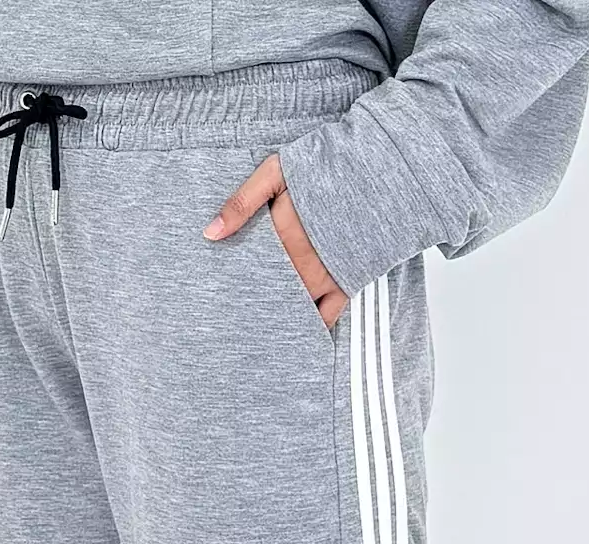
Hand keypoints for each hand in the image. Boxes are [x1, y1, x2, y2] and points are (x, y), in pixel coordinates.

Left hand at [204, 154, 347, 328]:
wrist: (378, 169)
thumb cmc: (325, 166)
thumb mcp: (276, 172)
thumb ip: (242, 202)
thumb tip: (211, 233)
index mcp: (282, 238)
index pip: (251, 269)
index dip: (235, 279)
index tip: (223, 288)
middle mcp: (304, 263)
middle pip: (272, 291)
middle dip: (254, 299)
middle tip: (235, 313)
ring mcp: (327, 276)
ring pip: (296, 305)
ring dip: (279, 314)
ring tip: (260, 325)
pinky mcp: (348, 281)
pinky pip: (329, 314)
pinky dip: (313, 326)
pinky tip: (299, 332)